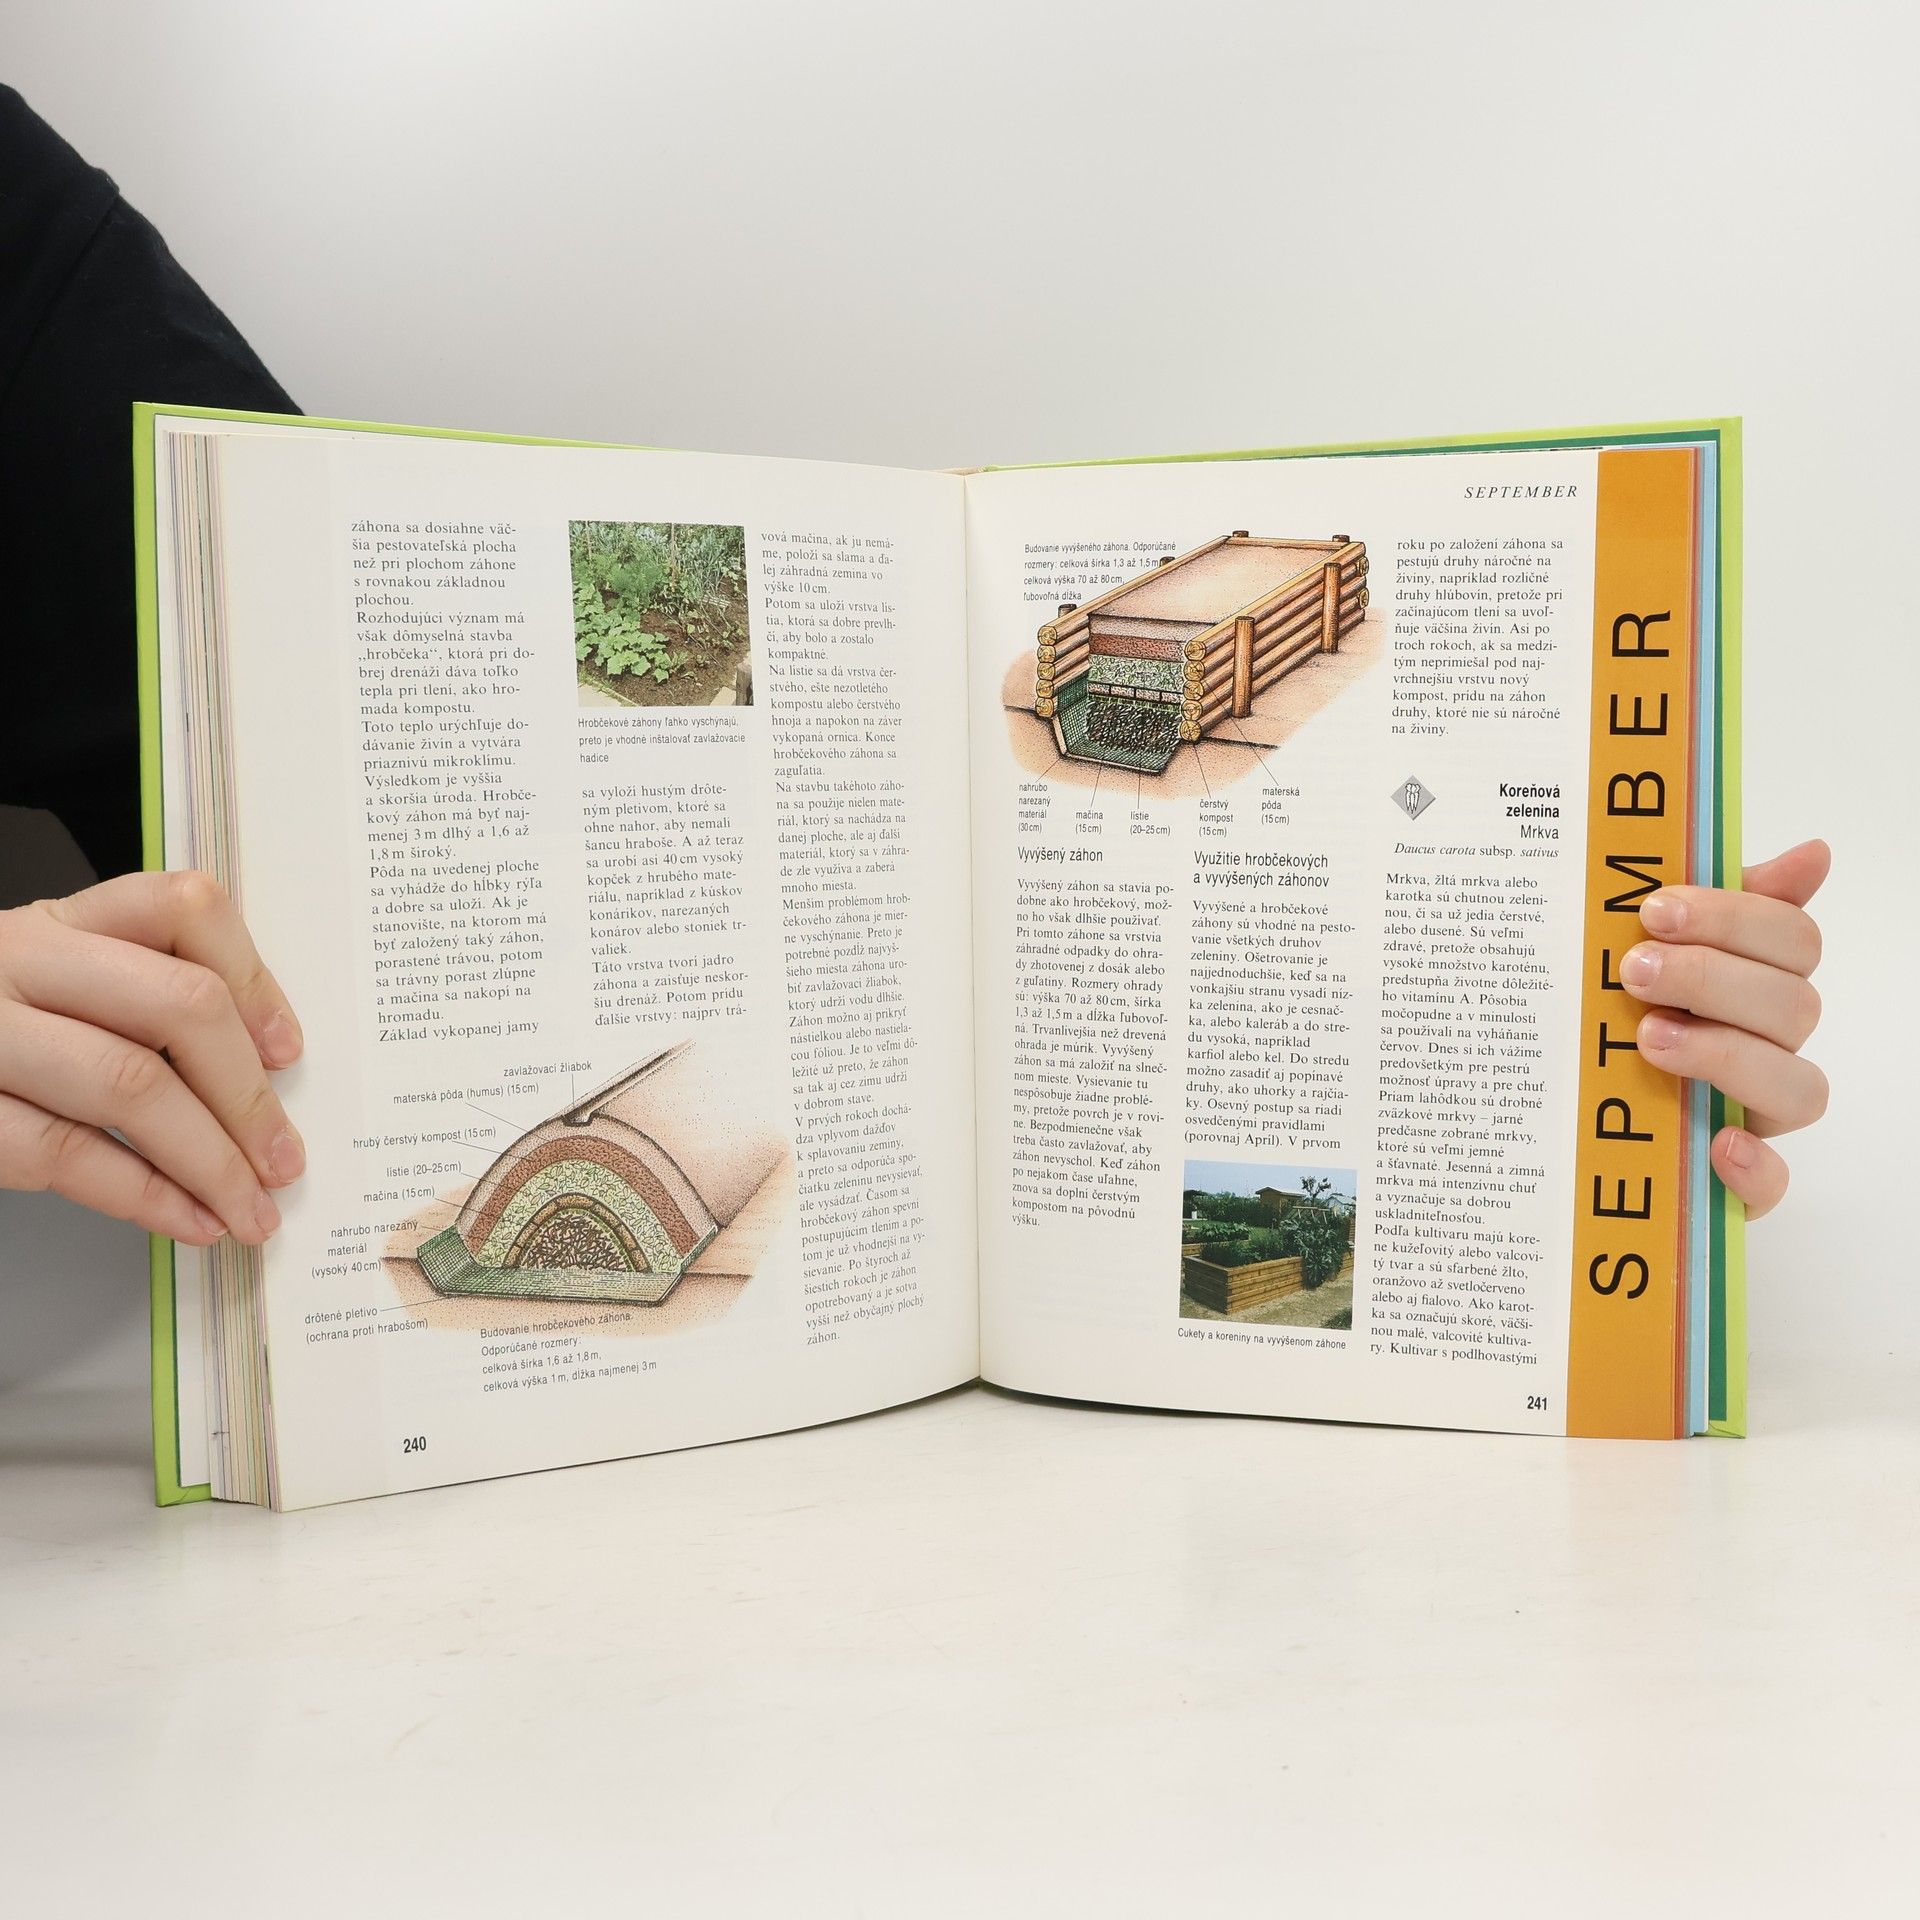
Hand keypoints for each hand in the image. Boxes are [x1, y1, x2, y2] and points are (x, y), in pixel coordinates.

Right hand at [0, 872, 303, 1244]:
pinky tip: (190, 1219)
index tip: (289, 1052)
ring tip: (251, 1209)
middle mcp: (22, 960)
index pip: (182, 910)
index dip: (254, 981)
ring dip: (211, 1162)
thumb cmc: (1, 1033)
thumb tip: (264, 1079)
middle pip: (177, 1006)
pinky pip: (67, 1154)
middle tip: (284, 1160)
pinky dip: (145, 1196)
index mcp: (64, 923)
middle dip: (247, 1097)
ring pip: (131, 1085)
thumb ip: (146, 1003)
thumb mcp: (62, 990)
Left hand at [1619, 839, 1827, 1219]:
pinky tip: (1716, 1142)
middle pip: (1794, 1006)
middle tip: (1633, 972)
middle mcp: (1768, 1048)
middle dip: (1712, 979)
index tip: (1653, 910)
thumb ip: (1719, 900)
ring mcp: (1755, 1116)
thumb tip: (1814, 853)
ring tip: (1647, 1039)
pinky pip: (1771, 1184)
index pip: (1791, 941)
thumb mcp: (1646, 953)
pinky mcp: (1732, 1184)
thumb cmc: (1614, 1019)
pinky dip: (1753, 1167)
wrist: (1569, 1120)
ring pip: (1797, 1087)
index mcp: (1754, 985)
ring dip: (1726, 1055)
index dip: (1734, 918)